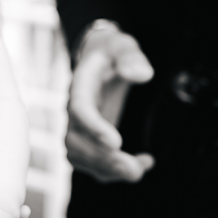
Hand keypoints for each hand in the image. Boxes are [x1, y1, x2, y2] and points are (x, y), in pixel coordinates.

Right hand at [66, 23, 154, 182]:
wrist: (100, 59)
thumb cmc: (112, 53)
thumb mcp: (123, 45)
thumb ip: (131, 57)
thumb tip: (141, 75)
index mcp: (81, 85)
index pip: (80, 109)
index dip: (94, 127)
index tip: (116, 143)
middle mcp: (74, 109)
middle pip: (74, 141)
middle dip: (101, 160)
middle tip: (133, 169)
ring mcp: (78, 127)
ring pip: (79, 157)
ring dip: (106, 171)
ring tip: (139, 170)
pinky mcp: (88, 139)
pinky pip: (91, 163)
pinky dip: (113, 172)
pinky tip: (143, 164)